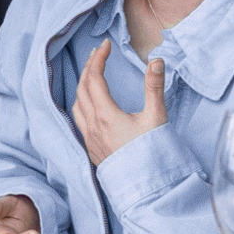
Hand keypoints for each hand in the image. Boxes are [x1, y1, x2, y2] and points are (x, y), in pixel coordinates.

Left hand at [72, 42, 165, 165]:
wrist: (147, 188)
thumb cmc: (153, 154)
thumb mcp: (157, 118)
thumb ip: (154, 87)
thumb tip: (156, 60)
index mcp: (106, 114)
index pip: (94, 78)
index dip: (98, 58)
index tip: (106, 45)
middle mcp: (93, 126)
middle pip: (82, 88)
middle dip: (89, 67)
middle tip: (98, 53)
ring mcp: (91, 139)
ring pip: (77, 105)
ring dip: (82, 86)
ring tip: (91, 75)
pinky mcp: (93, 150)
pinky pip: (79, 121)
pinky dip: (82, 104)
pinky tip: (90, 105)